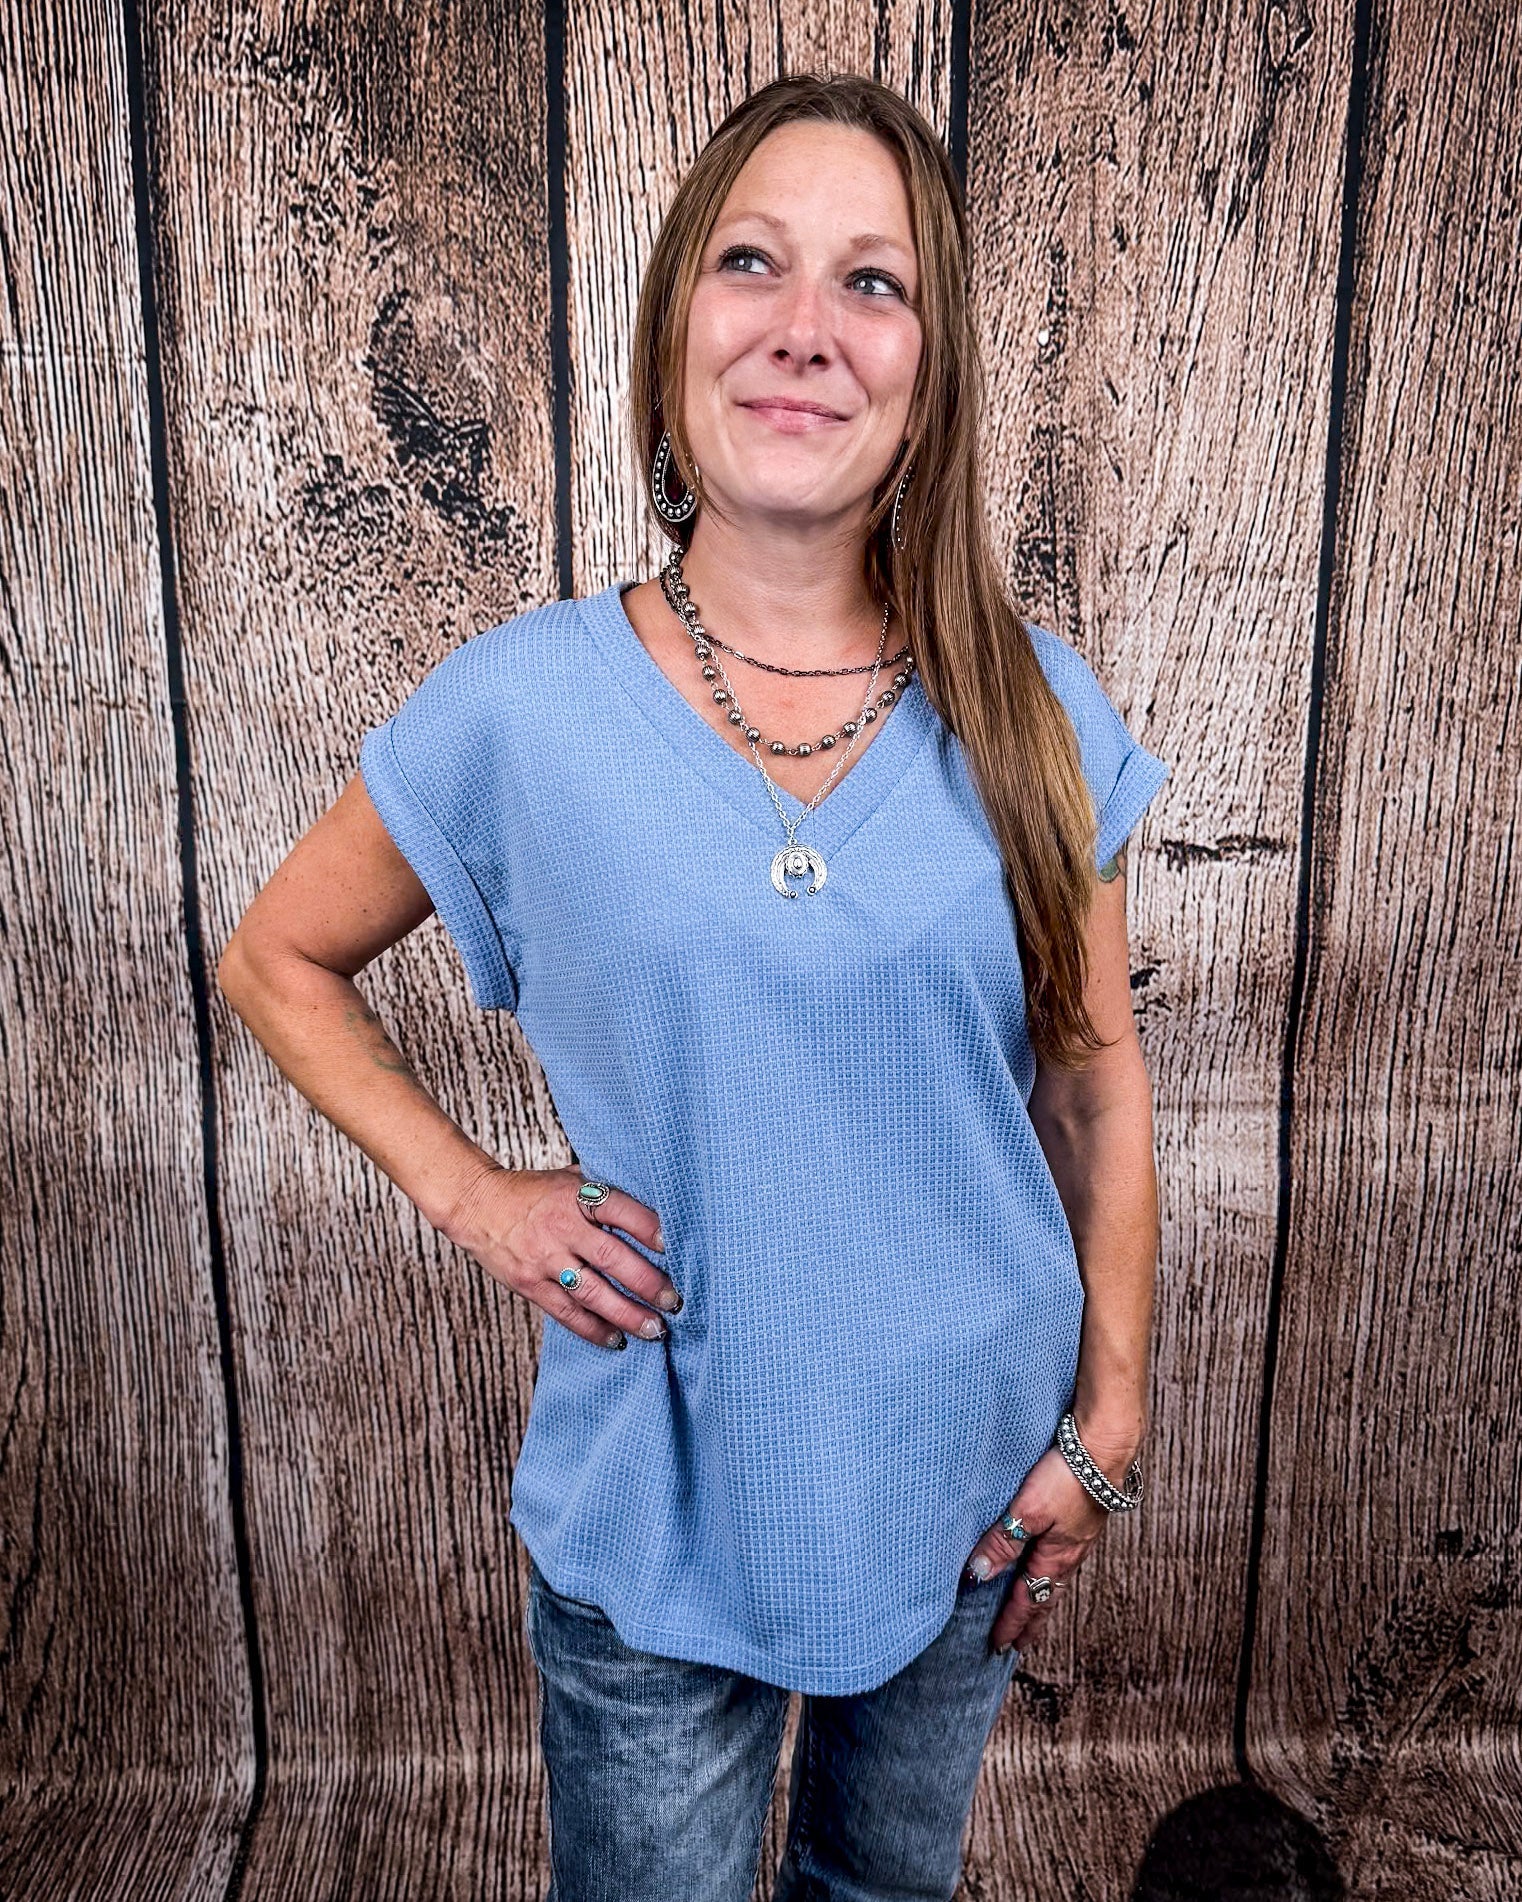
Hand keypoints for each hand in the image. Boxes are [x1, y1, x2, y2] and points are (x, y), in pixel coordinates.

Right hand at [443, 1164, 679, 1350]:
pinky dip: (594, 1329)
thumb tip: (653, 1205)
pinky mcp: (529, 1284)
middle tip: (674, 1301)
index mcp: (576, 1196)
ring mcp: (544, 1259)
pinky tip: (617, 1339)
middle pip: (612, 1258)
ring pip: (592, 1293)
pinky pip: (566, 1313)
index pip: (621, 1210)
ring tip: (655, 1329)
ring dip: (627, 1314)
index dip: (650, 1228)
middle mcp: (562, 1227)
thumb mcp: (570, 1178)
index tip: (676, 1247)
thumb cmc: (533, 1191)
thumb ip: (604, 1193)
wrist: (477, 1203)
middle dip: (648, 1283)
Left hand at [963, 1436, 1129, 1659]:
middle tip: (1018, 1644)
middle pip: (1046, 1596)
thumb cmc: (1067, 1477)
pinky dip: (1052, 1574)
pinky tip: (1051, 1564)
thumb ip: (1002, 1542)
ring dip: (1042, 1599)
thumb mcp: (1028, 1511)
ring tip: (1033, 1611)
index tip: (998, 1645)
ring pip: (1056, 1578)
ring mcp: (1080, 1537)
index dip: (1012, 1622)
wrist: (1106, 1447)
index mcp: (1055, 1557)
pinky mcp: (1084, 1519)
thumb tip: (977, 1577)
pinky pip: (1064, 1559)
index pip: (1028, 1599)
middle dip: (1030, 1621)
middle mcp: (1070, 1553)